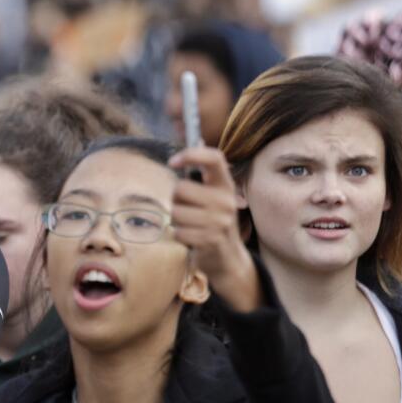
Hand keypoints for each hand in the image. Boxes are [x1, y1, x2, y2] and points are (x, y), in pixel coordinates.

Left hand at [169, 146, 260, 311]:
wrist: (228, 258)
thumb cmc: (213, 222)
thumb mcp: (214, 197)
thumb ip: (201, 175)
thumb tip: (192, 144)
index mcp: (225, 186)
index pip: (214, 158)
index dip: (192, 154)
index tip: (173, 162)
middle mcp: (226, 201)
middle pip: (180, 189)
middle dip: (176, 201)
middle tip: (187, 211)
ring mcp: (220, 221)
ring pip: (176, 213)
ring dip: (177, 222)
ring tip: (191, 226)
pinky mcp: (211, 240)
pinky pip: (178, 233)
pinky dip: (180, 236)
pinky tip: (192, 239)